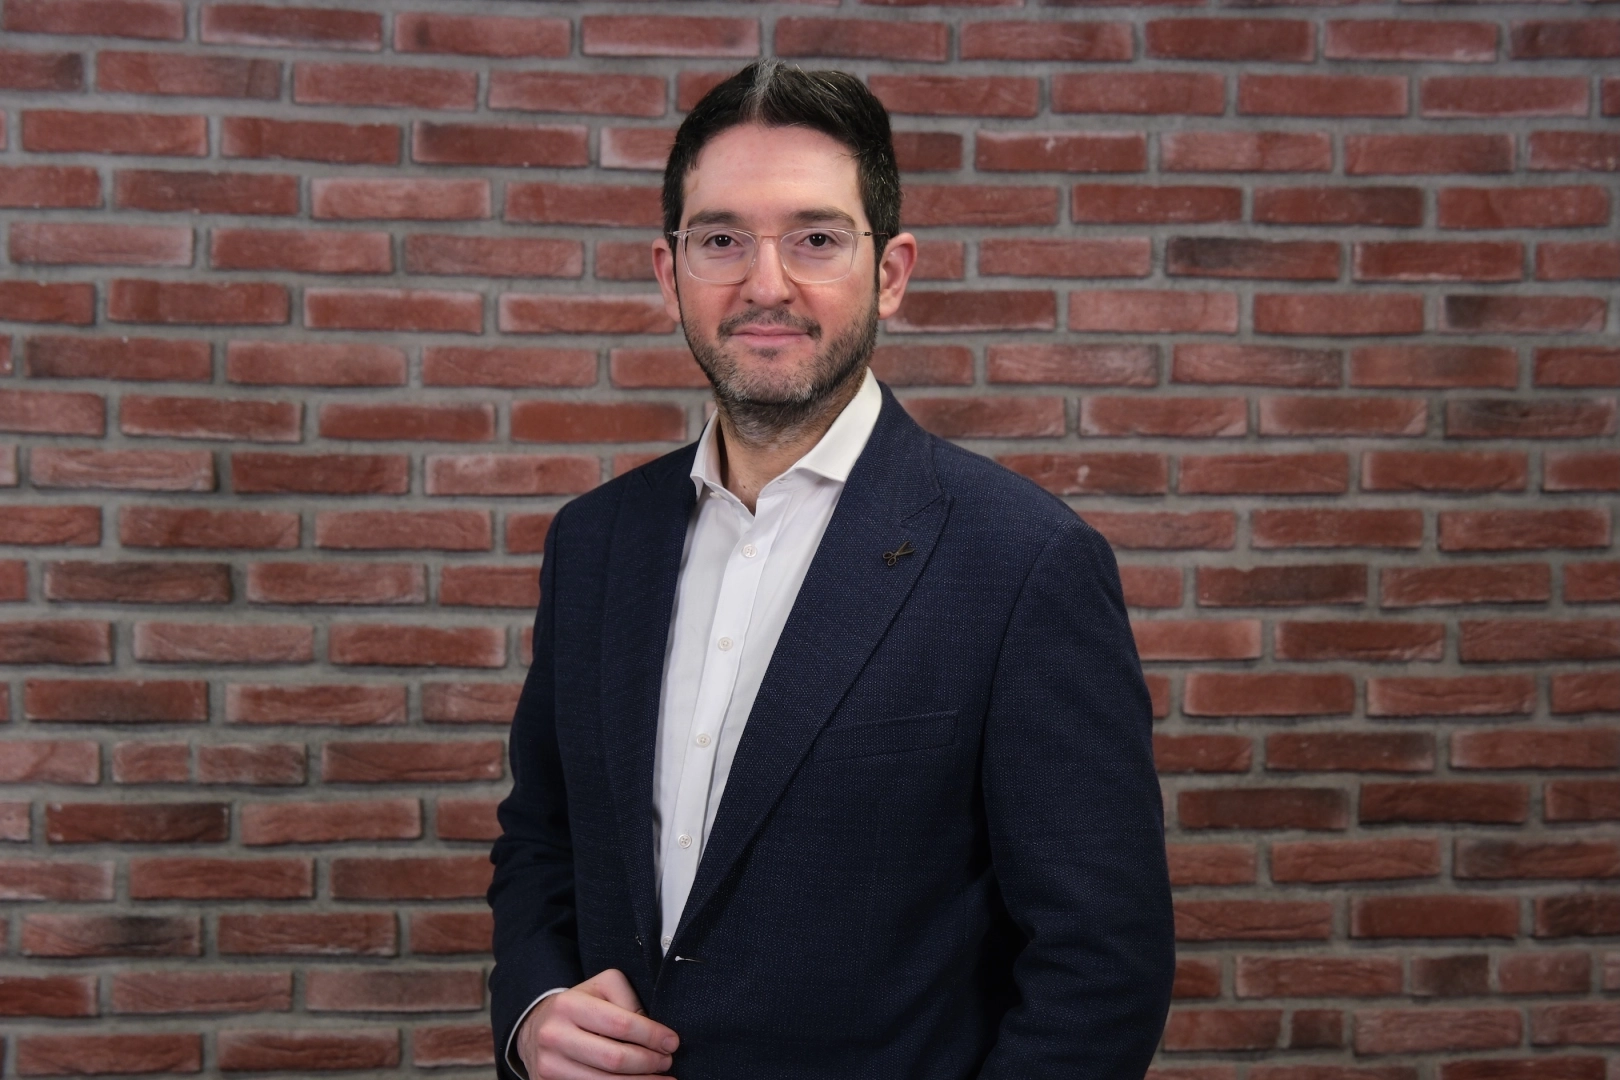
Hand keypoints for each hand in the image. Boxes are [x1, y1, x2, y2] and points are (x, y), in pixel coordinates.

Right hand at [516, 968, 678, 1078]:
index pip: (621, 1025)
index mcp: (569, 1006)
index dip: (652, 1036)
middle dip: (649, 1063)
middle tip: (667, 1062)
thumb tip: (655, 1032)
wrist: (537, 1029)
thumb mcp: (603, 988)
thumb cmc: (580, 1006)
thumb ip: (629, 1001)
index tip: (672, 1042)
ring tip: (660, 1079)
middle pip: (614, 1059)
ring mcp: (549, 1066)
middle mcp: (554, 1036)